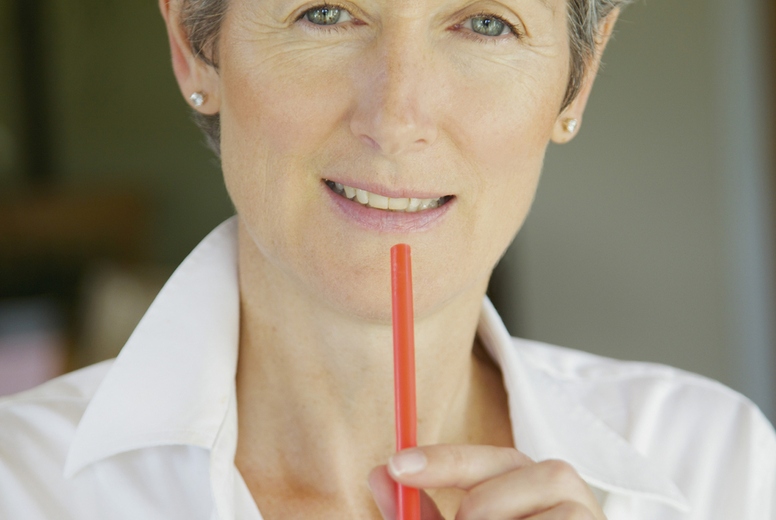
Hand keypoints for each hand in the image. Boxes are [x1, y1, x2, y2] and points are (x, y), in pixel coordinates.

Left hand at [368, 445, 605, 518]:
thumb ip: (422, 515)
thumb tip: (377, 474)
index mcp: (527, 480)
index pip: (486, 459)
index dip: (441, 461)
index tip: (396, 466)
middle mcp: (561, 489)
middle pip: (503, 481)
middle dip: (470, 512)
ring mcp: (587, 516)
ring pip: (523, 518)